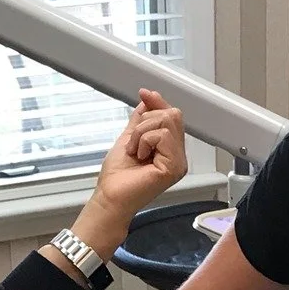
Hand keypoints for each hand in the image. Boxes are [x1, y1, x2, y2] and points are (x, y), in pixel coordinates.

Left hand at [78, 90, 187, 256]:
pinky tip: (140, 157)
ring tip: (136, 152)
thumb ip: (141, 118)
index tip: (144, 93)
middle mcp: (178, 156)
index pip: (172, 116)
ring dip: (142, 133)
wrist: (110, 196)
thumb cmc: (117, 176)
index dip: (158, 103)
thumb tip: (148, 98)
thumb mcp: (130, 137)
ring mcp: (178, 163)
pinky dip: (144, 141)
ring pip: (167, 122)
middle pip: (172, 115)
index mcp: (170, 150)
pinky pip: (162, 135)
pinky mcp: (174, 167)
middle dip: (146, 122)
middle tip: (134, 144)